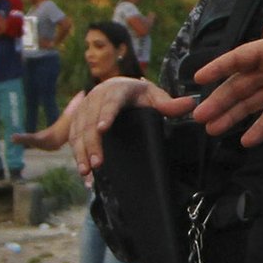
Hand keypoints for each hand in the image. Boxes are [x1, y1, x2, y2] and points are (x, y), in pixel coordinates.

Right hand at [65, 77, 190, 175]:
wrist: (115, 86)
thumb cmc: (138, 94)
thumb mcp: (154, 95)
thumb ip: (170, 103)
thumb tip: (190, 104)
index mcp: (116, 91)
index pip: (110, 103)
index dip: (106, 116)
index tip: (102, 129)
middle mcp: (95, 99)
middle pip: (90, 123)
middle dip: (92, 144)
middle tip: (97, 164)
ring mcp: (83, 110)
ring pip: (78, 133)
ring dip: (81, 153)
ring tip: (87, 172)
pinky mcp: (76, 121)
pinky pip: (72, 139)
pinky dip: (76, 156)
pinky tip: (84, 175)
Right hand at [188, 23, 262, 146]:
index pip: (239, 60)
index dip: (218, 68)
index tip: (198, 79)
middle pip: (239, 86)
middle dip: (219, 101)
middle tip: (199, 116)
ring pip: (251, 105)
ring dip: (232, 117)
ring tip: (213, 130)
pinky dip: (260, 130)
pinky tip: (246, 141)